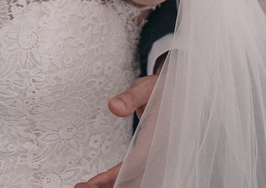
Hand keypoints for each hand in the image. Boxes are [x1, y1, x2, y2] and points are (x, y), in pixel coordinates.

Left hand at [72, 73, 159, 187]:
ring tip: (87, 186)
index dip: (115, 175)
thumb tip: (113, 107)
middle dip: (110, 185)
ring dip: (114, 184)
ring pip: (137, 178)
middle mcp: (162, 150)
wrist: (181, 93)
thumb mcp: (145, 88)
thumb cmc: (162, 89)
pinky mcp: (154, 156)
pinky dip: (121, 178)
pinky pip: (138, 173)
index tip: (93, 182)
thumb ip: (130, 97)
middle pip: (136, 177)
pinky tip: (104, 182)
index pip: (137, 162)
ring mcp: (160, 156)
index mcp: (161, 135)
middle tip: (83, 187)